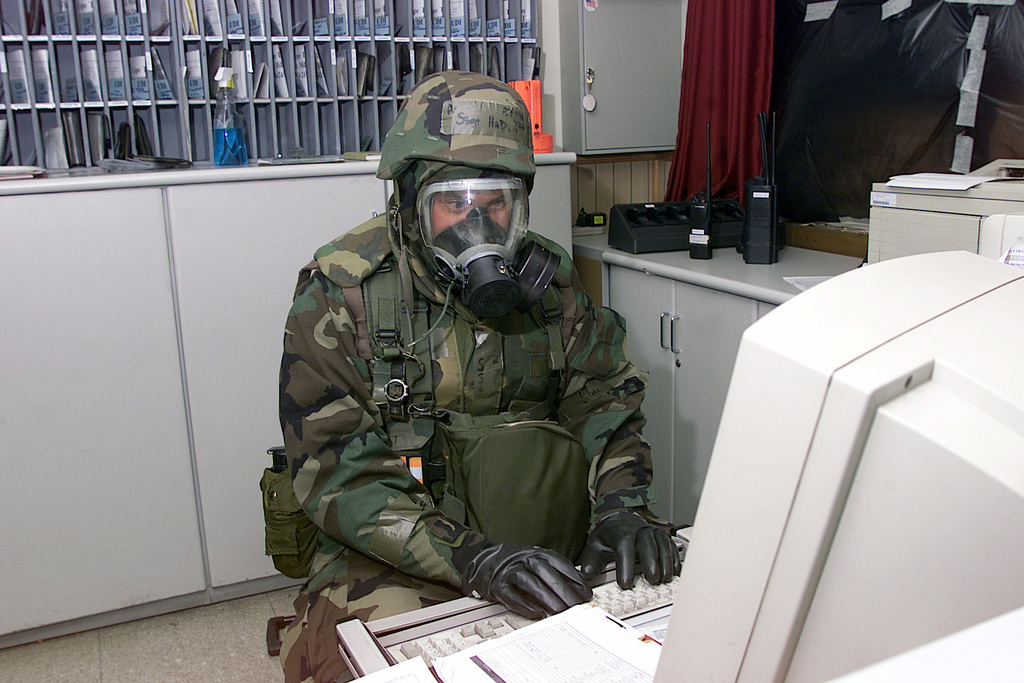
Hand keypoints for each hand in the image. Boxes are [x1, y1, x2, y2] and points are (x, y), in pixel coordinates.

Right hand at [462, 543, 592, 619]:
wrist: (482, 560)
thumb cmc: (514, 563)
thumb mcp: (535, 560)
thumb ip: (555, 571)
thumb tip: (579, 587)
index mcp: (536, 553)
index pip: (558, 562)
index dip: (573, 577)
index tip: (585, 592)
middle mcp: (523, 560)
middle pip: (545, 572)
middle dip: (562, 589)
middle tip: (575, 604)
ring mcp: (510, 572)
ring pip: (530, 583)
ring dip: (546, 597)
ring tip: (559, 610)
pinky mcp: (498, 586)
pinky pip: (512, 595)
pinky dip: (524, 604)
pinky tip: (537, 613)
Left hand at [577, 511, 681, 589]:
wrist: (619, 520)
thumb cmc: (609, 535)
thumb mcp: (595, 545)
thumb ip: (592, 561)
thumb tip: (587, 574)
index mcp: (620, 531)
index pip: (624, 547)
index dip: (626, 566)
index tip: (625, 584)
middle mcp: (638, 529)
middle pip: (647, 543)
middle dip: (651, 562)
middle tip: (652, 580)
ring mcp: (651, 531)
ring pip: (662, 543)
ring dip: (665, 561)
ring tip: (665, 579)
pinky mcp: (661, 536)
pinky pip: (671, 545)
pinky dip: (674, 558)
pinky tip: (674, 571)